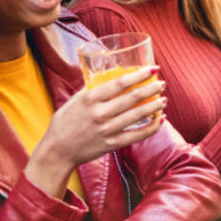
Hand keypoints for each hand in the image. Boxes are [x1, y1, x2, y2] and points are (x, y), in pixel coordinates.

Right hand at [26, 67, 165, 197]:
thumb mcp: (75, 101)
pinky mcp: (112, 144)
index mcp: (90, 99)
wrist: (58, 151)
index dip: (140, 74)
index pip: (120, 82)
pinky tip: (160, 120)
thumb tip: (109, 76)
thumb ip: (91, 89)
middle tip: (161, 83)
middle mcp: (100, 113)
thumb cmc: (64, 123)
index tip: (153, 69)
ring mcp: (107, 130)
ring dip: (155, 106)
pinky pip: (138, 135)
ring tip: (163, 99)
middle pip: (134, 97)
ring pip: (139, 115)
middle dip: (152, 88)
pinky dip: (152, 127)